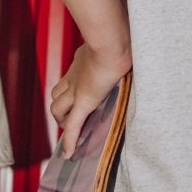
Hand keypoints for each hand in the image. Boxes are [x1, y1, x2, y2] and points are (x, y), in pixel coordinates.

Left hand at [51, 40, 130, 157]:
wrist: (112, 42)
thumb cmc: (119, 38)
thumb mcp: (118, 42)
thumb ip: (121, 47)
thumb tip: (134, 42)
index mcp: (81, 62)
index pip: (69, 79)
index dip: (68, 90)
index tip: (73, 95)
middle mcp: (74, 77)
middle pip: (57, 95)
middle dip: (60, 107)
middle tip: (68, 117)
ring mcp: (77, 90)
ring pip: (58, 109)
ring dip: (62, 120)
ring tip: (70, 131)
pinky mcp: (84, 102)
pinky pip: (73, 126)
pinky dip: (69, 140)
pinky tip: (69, 154)